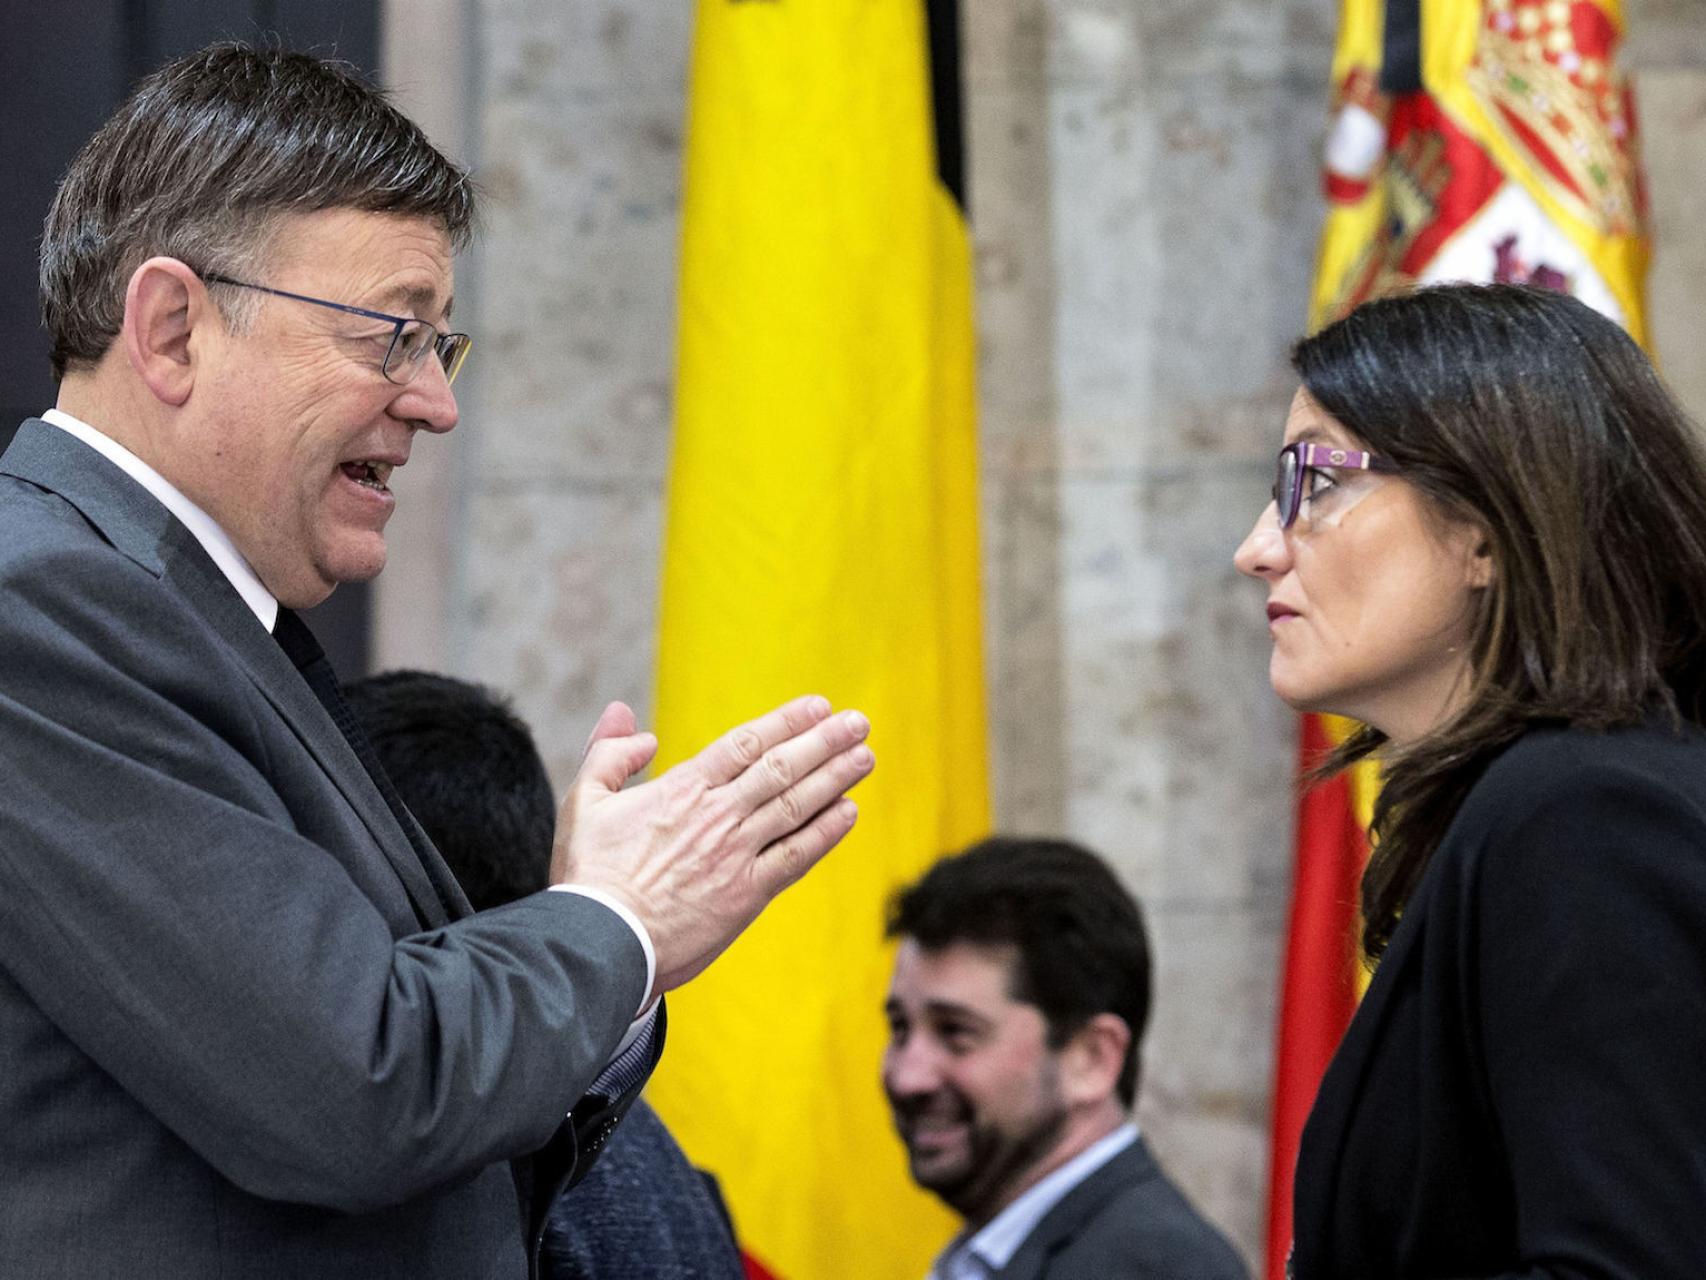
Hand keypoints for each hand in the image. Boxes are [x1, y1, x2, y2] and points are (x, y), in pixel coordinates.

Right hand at [552, 695, 873, 996]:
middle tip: (858, 723)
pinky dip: (825, 833)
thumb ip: (609, 755)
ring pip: (797, 806)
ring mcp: (736, 854)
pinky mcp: (747, 894)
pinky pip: (796, 857)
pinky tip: (849, 813)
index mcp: (682, 788)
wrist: (602, 942)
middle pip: (782, 768)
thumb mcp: (585, 802)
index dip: (786, 722)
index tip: (818, 706)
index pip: (746, 743)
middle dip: (824, 742)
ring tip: (864, 756)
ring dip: (835, 778)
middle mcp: (718, 815)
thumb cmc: (588, 876)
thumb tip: (631, 720)